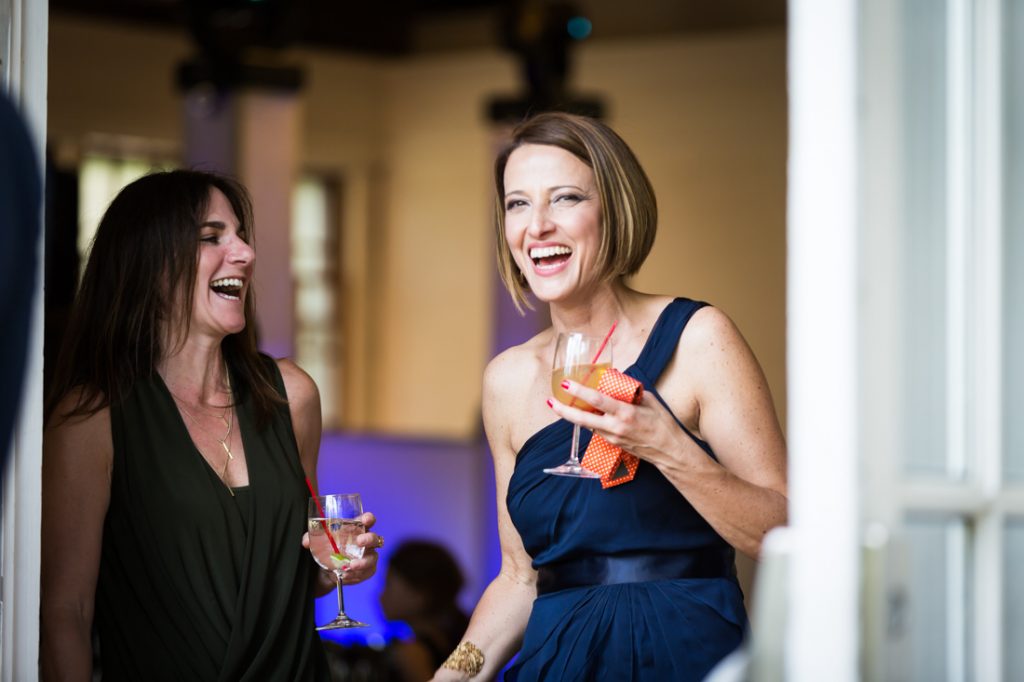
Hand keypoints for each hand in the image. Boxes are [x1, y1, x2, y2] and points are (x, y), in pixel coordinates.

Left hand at [301, 512, 379, 585]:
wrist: (325, 571)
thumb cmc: (327, 549)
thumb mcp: (318, 542)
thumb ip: (312, 538)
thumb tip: (306, 541)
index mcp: (357, 529)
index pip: (367, 520)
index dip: (369, 518)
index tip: (366, 519)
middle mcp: (365, 542)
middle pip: (375, 538)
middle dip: (369, 539)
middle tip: (359, 541)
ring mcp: (368, 557)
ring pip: (372, 558)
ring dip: (363, 562)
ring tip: (352, 565)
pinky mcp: (367, 570)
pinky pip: (366, 572)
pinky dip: (356, 574)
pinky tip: (347, 575)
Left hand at [548, 380, 687, 469]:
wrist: (669, 451)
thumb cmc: (663, 423)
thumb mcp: (649, 400)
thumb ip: (630, 391)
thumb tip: (615, 380)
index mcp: (626, 413)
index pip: (597, 400)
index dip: (579, 391)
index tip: (566, 383)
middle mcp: (616, 427)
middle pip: (583, 419)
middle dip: (564, 410)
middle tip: (551, 401)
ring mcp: (613, 438)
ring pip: (587, 425)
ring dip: (574, 415)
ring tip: (562, 403)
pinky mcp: (613, 444)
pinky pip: (597, 430)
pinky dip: (589, 421)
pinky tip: (586, 413)